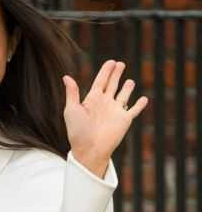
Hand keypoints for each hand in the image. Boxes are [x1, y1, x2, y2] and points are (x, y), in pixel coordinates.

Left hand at [62, 60, 147, 176]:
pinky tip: (144, 98)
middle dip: (116, 74)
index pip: (101, 81)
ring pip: (123, 96)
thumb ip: (72, 93)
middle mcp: (105, 103)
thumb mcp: (72, 109)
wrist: (89, 149)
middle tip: (121, 63)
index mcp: (92, 99)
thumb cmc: (77, 131)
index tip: (111, 62)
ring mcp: (115, 111)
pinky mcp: (125, 120)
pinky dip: (140, 104)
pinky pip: (134, 110)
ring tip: (130, 81)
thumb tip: (66, 76)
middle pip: (112, 85)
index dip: (106, 71)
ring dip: (127, 88)